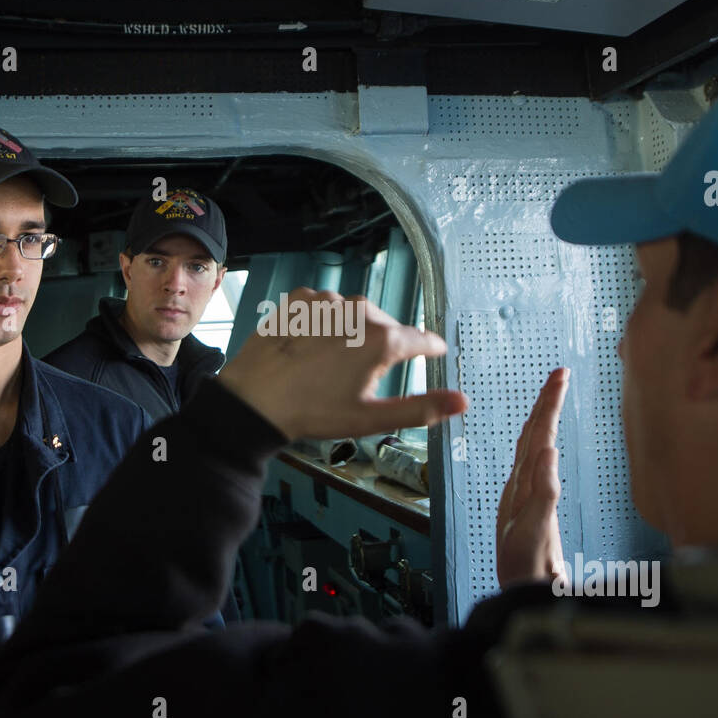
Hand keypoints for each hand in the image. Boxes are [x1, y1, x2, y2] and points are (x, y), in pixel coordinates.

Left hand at [218, 288, 467, 440]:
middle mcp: (359, 310)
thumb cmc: (312, 411)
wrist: (253, 399)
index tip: (436, 352)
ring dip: (351, 334)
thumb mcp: (372, 418)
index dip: (431, 350)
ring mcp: (327, 300)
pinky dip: (324, 324)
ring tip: (331, 366)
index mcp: (383, 339)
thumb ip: (421, 408)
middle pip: (386, 327)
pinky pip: (324, 309)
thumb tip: (463, 402)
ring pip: (354, 316)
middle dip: (383, 348)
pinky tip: (310, 349)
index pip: (422, 340)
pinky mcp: (300, 299)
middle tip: (364, 379)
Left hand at [496, 368, 568, 588]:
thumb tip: (548, 454)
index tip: (559, 376)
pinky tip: (549, 439)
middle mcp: (522, 495)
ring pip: (534, 453)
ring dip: (545, 419)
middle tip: (561, 371)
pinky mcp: (533, 518)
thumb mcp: (534, 540)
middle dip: (547, 404)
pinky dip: (545, 453)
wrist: (523, 609)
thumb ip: (541, 498)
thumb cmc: (528, 580)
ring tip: (556, 387)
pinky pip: (539, 478)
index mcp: (524, 495)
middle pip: (534, 440)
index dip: (548, 407)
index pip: (536, 440)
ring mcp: (526, 506)